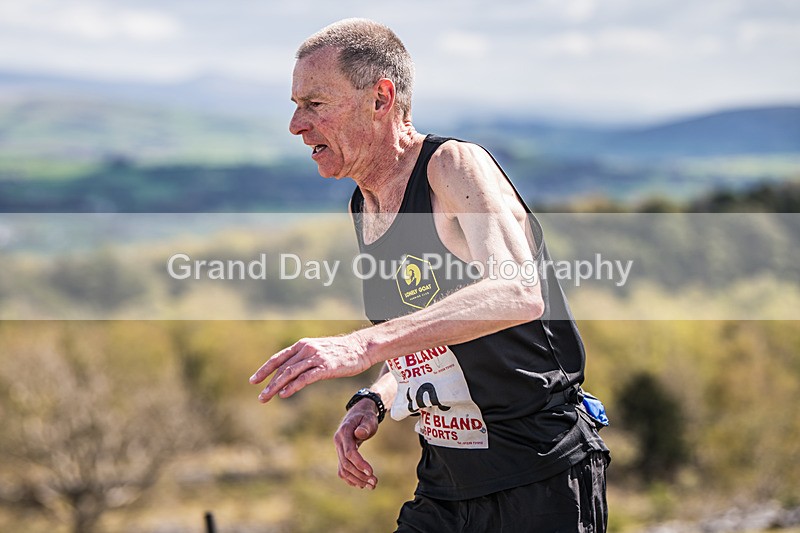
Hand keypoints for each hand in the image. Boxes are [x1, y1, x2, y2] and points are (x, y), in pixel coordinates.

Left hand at [249, 333, 371, 401]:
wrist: (361, 348)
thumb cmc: (341, 352)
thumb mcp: (319, 351)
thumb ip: (305, 358)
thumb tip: (292, 371)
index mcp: (303, 344)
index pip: (278, 358)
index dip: (265, 370)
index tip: (254, 381)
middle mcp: (306, 349)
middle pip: (282, 367)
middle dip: (268, 383)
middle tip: (260, 397)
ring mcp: (315, 358)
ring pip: (289, 373)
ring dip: (275, 387)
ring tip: (266, 397)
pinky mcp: (325, 367)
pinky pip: (304, 378)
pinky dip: (292, 386)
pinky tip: (284, 394)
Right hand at [334, 399, 379, 488]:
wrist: (359, 414)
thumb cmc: (366, 416)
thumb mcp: (369, 418)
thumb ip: (365, 426)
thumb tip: (359, 434)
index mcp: (344, 432)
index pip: (349, 453)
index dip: (359, 464)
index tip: (371, 472)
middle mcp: (338, 442)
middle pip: (346, 464)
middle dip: (360, 475)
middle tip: (375, 482)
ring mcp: (338, 449)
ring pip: (344, 470)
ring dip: (357, 479)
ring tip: (371, 486)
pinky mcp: (341, 455)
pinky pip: (343, 470)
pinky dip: (351, 479)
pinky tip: (361, 484)